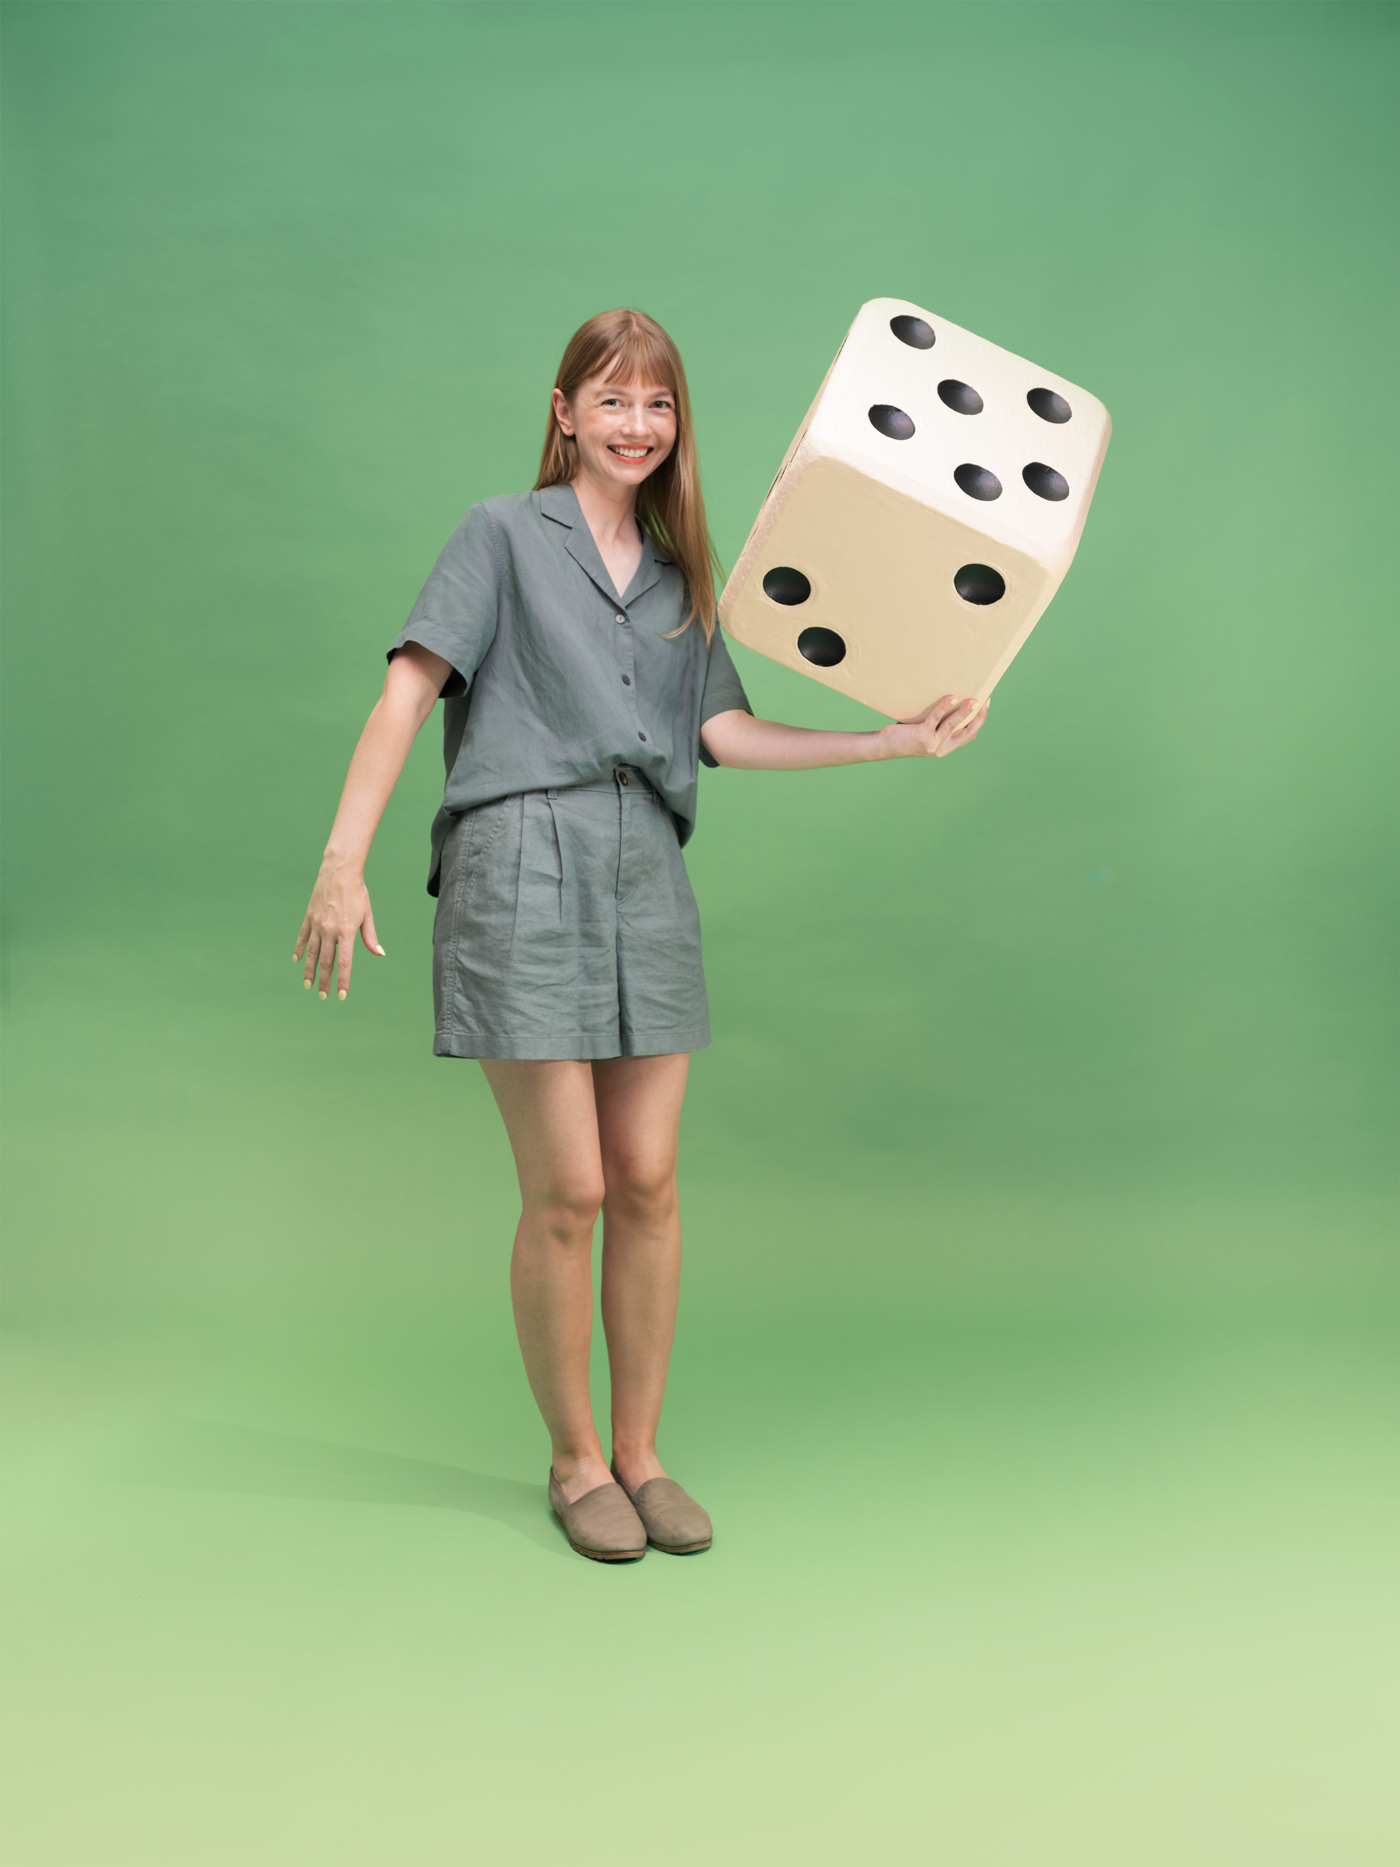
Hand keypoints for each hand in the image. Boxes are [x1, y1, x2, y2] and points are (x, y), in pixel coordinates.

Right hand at [293, 859, 384, 1000]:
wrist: (338, 871)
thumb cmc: (356, 893)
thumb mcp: (366, 915)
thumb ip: (370, 937)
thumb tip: (379, 954)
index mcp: (346, 931)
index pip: (344, 963)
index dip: (343, 980)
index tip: (341, 995)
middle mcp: (329, 930)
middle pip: (326, 962)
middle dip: (325, 981)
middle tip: (323, 996)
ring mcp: (316, 924)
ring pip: (311, 953)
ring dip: (309, 971)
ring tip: (308, 985)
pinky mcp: (308, 917)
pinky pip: (302, 937)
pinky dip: (299, 950)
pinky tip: (297, 961)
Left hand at [879, 694, 987, 759]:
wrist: (883, 747)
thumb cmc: (903, 735)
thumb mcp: (924, 732)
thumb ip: (936, 723)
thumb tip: (949, 698)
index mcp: (944, 748)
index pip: (969, 735)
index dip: (979, 721)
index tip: (985, 706)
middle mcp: (941, 749)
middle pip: (967, 732)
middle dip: (979, 717)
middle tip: (985, 701)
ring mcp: (932, 744)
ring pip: (953, 726)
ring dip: (965, 712)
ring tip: (974, 700)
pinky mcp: (922, 736)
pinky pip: (936, 718)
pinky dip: (944, 707)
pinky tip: (951, 697)